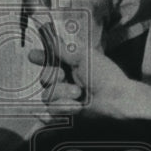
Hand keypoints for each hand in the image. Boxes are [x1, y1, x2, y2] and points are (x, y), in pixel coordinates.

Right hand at [27, 35, 150, 119]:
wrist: (117, 100)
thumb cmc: (106, 76)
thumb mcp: (84, 56)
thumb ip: (64, 48)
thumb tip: (51, 36)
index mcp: (71, 65)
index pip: (50, 60)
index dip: (40, 57)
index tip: (33, 56)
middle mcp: (67, 81)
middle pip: (44, 77)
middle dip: (52, 75)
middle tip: (64, 75)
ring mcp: (65, 99)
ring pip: (46, 95)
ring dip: (62, 93)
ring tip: (79, 94)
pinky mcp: (66, 114)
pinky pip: (50, 112)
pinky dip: (62, 107)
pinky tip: (75, 106)